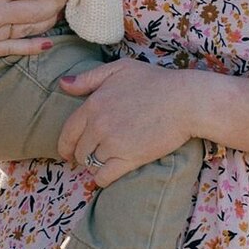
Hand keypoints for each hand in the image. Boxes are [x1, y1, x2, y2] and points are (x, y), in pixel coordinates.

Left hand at [56, 58, 199, 186]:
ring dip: (96, 165)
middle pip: (80, 150)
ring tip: (105, 163)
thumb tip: (63, 84)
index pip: (68, 132)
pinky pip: (104, 177)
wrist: (185, 101)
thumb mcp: (120, 69)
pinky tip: (107, 176)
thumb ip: (88, 78)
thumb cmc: (156, 81)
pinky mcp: (129, 158)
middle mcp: (98, 125)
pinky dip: (102, 179)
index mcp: (93, 105)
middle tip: (91, 157)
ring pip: (91, 163)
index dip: (65, 145)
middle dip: (83, 155)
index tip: (67, 152)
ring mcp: (113, 143)